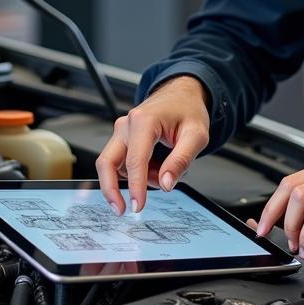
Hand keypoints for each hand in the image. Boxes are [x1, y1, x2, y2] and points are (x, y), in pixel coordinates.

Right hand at [96, 76, 210, 214]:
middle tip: (121, 210)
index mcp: (144, 121)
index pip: (135, 161)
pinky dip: (137, 172)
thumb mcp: (197, 135)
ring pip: (117, 166)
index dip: (136, 187)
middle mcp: (127, 125)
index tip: (137, 206)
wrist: (182, 94)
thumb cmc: (188, 110)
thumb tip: (166, 184)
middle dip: (110, 189)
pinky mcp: (122, 138)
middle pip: (107, 163)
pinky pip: (123, 163)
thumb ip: (182, 160)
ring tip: (165, 171)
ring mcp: (122, 131)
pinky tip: (157, 166)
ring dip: (137, 179)